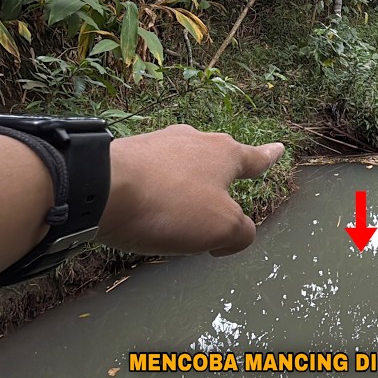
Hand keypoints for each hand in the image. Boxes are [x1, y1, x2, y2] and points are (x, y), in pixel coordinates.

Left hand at [98, 125, 284, 256]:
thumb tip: (236, 235)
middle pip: (215, 158)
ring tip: (178, 211)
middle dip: (221, 175)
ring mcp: (156, 145)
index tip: (279, 148)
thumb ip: (241, 233)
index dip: (269, 158)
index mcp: (223, 155)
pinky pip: (150, 176)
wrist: (98, 188)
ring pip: (180, 166)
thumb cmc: (170, 204)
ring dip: (183, 186)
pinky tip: (144, 209)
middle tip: (225, 190)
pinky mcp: (124, 156)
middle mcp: (193, 141)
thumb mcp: (221, 228)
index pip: (254, 158)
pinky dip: (154, 193)